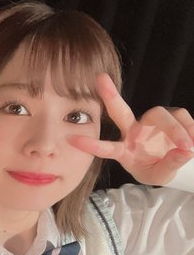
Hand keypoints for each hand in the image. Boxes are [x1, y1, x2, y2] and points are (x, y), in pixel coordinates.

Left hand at [69, 73, 193, 185]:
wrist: (173, 162)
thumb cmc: (157, 169)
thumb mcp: (160, 175)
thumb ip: (169, 165)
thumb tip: (185, 151)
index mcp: (124, 149)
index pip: (107, 147)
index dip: (92, 145)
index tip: (72, 139)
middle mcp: (133, 131)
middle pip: (120, 111)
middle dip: (110, 95)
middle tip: (100, 79)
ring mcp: (150, 122)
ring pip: (161, 115)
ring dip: (176, 130)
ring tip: (187, 147)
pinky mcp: (170, 115)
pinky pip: (181, 116)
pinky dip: (190, 128)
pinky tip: (192, 141)